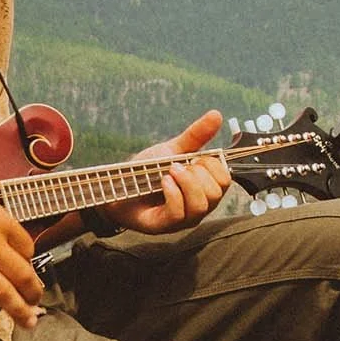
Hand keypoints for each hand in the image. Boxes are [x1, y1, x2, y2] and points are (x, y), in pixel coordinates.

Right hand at [0, 174, 46, 333]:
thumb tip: (11, 243)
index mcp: (1, 223)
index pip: (29, 250)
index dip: (31, 265)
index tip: (28, 275)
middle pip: (23, 276)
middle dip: (34, 294)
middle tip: (36, 304)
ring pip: (3, 294)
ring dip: (19, 311)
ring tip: (26, 321)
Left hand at [96, 111, 234, 237]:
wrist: (115, 185)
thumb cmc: (145, 171)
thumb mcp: (172, 150)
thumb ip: (196, 136)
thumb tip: (216, 114)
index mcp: (203, 189)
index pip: (224, 181)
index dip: (213, 166)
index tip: (194, 157)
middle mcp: (197, 206)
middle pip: (216, 194)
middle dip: (198, 174)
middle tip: (177, 165)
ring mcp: (182, 219)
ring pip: (201, 205)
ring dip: (186, 183)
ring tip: (169, 171)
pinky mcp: (164, 226)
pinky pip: (179, 213)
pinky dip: (173, 193)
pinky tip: (163, 181)